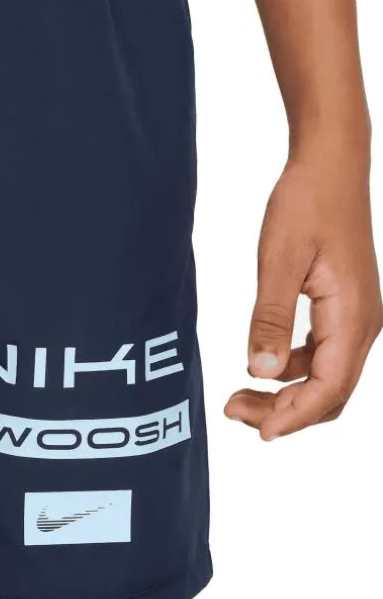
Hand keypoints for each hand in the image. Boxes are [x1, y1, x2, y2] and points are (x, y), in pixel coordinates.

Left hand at [226, 156, 381, 439]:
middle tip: (234, 411)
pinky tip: (261, 362)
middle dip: (286, 411)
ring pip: (327, 375)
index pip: (328, 388)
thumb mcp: (278, 262)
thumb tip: (258, 371)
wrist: (330, 166)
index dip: (294, 416)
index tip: (258, 432)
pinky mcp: (345, 306)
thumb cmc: (305, 205)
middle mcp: (363, 323)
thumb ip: (270, 318)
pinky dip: (292, 368)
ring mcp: (357, 316)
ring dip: (287, 392)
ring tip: (240, 395)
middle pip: (330, 391)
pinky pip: (323, 353)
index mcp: (352, 317)